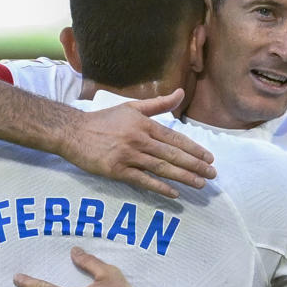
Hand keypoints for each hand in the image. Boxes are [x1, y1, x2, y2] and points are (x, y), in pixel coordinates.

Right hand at [59, 90, 214, 199]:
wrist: (73, 132)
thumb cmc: (103, 120)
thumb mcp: (131, 107)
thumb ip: (158, 104)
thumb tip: (180, 93)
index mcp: (144, 124)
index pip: (175, 138)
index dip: (194, 149)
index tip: (209, 158)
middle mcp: (139, 140)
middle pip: (173, 154)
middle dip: (195, 165)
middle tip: (212, 175)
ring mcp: (129, 156)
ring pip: (162, 168)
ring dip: (183, 177)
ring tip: (200, 184)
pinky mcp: (117, 171)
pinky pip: (143, 181)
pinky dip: (160, 187)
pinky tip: (174, 194)